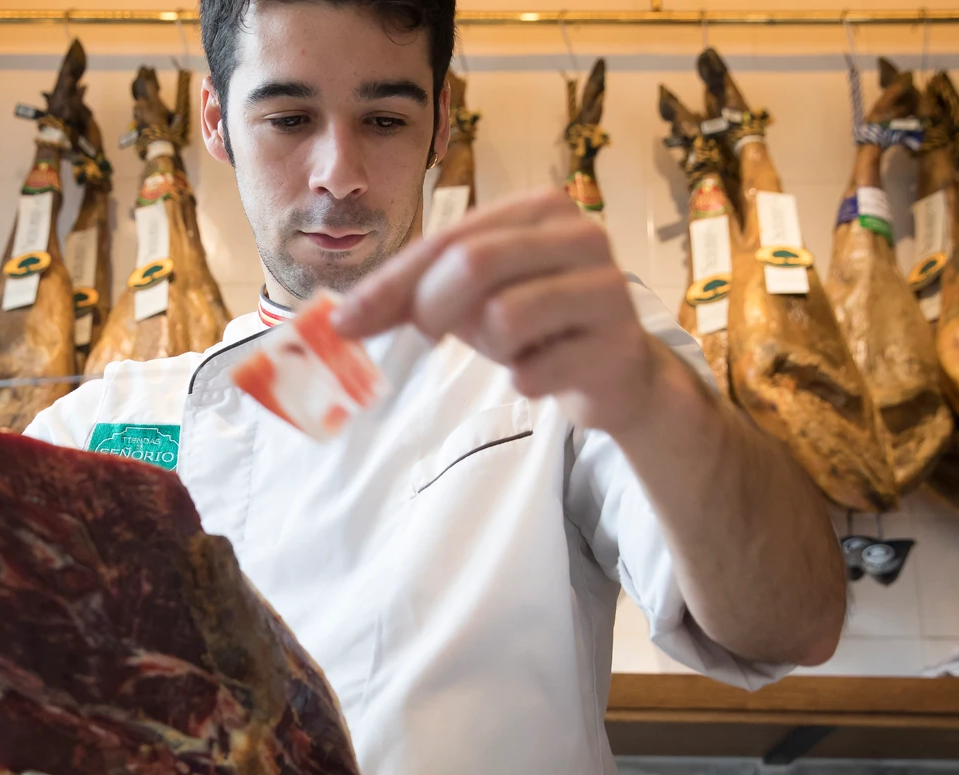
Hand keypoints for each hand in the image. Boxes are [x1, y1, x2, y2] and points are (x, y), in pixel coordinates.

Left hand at [331, 188, 670, 435]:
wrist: (617, 371)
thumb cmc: (537, 322)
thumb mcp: (475, 298)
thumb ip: (415, 296)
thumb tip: (341, 320)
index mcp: (541, 208)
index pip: (448, 239)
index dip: (391, 282)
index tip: (345, 322)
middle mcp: (581, 235)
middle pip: (474, 263)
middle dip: (430, 308)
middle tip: (423, 337)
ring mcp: (607, 288)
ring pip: (505, 317)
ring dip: (490, 348)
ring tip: (516, 349)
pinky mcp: (617, 346)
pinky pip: (534, 371)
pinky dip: (524, 380)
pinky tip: (547, 371)